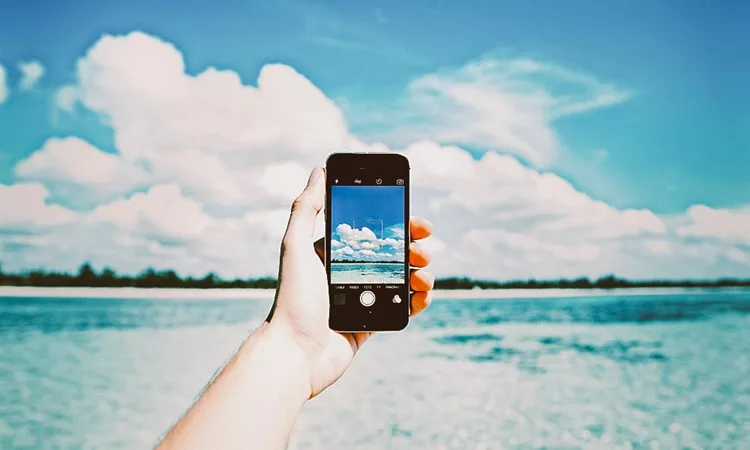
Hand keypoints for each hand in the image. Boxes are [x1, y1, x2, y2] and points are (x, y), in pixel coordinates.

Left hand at [267, 166, 433, 397]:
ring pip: (401, 279)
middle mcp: (347, 274)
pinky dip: (417, 300)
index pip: (370, 231)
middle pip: (391, 254)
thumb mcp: (295, 246)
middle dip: (413, 248)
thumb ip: (307, 208)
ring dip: (420, 273)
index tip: (416, 219)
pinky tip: (423, 295)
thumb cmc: (293, 299)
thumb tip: (319, 169)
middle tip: (423, 250)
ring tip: (424, 276)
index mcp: (331, 255)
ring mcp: (362, 300)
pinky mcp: (371, 324)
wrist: (296, 353)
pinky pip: (402, 308)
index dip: (396, 223)